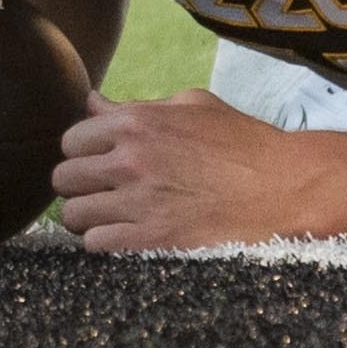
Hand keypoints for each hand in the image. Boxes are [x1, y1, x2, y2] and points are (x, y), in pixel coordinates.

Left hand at [51, 87, 346, 250]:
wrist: (284, 187)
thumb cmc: (243, 143)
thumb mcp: (194, 106)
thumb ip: (138, 106)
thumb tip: (92, 103)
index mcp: (138, 121)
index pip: (71, 139)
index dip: (83, 152)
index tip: (99, 162)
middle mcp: (130, 159)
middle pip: (63, 178)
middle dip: (79, 185)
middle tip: (103, 191)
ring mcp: (137, 201)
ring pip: (73, 215)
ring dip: (89, 217)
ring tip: (113, 216)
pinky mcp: (149, 239)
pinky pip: (95, 244)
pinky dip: (105, 242)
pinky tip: (127, 235)